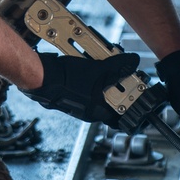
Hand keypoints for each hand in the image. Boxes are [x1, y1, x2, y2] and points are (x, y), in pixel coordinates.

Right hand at [26, 50, 140, 129]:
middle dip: (117, 84)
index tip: (138, 97)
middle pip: (111, 99)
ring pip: (98, 90)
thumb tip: (133, 61)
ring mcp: (79, 103)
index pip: (121, 117)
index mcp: (97, 112)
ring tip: (103, 63)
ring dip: (103, 77)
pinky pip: (86, 85)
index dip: (131, 107)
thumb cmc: (65, 80)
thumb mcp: (97, 70)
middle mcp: (88, 111)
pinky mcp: (70, 93)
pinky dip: (91, 75)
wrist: (41, 76)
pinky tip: (89, 62)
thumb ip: (118, 66)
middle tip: (121, 71)